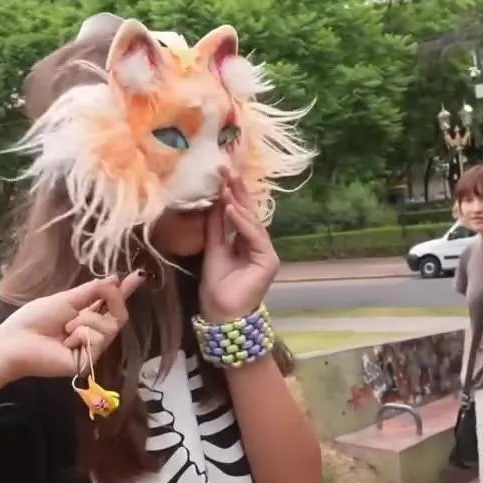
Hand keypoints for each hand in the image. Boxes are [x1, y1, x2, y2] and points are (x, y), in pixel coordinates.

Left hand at [0, 273, 144, 382]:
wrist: (17, 342)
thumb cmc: (34, 319)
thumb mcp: (66, 299)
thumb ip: (92, 291)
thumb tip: (114, 280)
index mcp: (85, 316)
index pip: (110, 303)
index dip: (125, 291)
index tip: (138, 276)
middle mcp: (92, 332)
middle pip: (119, 315)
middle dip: (114, 298)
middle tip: (106, 290)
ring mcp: (91, 348)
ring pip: (110, 326)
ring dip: (86, 320)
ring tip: (65, 328)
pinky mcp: (89, 362)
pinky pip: (99, 339)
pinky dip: (82, 334)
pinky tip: (67, 342)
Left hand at [200, 166, 279, 322]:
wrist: (221, 314)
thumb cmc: (216, 287)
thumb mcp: (213, 248)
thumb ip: (216, 226)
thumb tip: (217, 200)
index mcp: (245, 242)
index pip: (241, 212)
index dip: (232, 193)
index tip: (222, 172)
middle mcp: (259, 245)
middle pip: (250, 213)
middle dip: (238, 190)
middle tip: (228, 168)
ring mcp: (266, 253)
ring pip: (253, 222)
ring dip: (239, 202)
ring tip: (226, 184)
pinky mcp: (269, 261)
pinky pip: (255, 237)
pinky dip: (243, 222)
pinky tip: (232, 208)